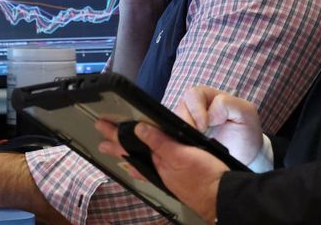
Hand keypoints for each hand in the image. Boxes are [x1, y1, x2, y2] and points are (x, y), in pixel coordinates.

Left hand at [96, 120, 226, 224]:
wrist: (220, 197)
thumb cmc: (205, 177)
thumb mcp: (181, 153)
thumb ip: (159, 141)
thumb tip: (139, 130)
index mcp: (158, 159)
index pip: (131, 142)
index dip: (116, 132)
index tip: (103, 124)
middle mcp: (158, 168)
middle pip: (131, 152)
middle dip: (115, 143)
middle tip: (100, 136)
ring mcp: (165, 174)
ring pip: (139, 160)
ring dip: (124, 153)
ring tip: (111, 149)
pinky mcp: (173, 179)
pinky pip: (148, 170)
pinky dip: (139, 166)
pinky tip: (135, 167)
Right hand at [175, 86, 263, 164]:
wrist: (245, 157)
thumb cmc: (246, 132)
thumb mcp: (247, 113)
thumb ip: (229, 104)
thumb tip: (209, 114)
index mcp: (210, 97)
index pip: (193, 95)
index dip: (196, 110)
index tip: (204, 127)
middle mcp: (196, 108)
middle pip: (180, 107)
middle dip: (186, 122)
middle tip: (196, 137)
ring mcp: (188, 123)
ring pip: (174, 122)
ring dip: (181, 134)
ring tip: (193, 146)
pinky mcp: (184, 138)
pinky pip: (172, 136)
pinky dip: (177, 143)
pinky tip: (188, 151)